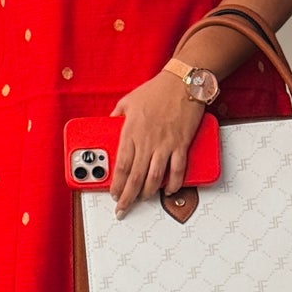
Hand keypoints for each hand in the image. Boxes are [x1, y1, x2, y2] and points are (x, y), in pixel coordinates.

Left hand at [109, 70, 205, 216]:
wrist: (183, 82)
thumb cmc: (157, 89)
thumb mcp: (128, 100)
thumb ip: (116, 114)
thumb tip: (109, 123)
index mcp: (131, 131)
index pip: (121, 165)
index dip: (116, 184)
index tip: (113, 194)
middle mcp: (147, 141)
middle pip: (135, 177)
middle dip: (128, 197)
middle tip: (123, 208)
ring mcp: (165, 144)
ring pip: (154, 178)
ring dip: (148, 193)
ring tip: (143, 200)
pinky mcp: (181, 144)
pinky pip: (177, 170)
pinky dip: (173, 184)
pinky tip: (168, 190)